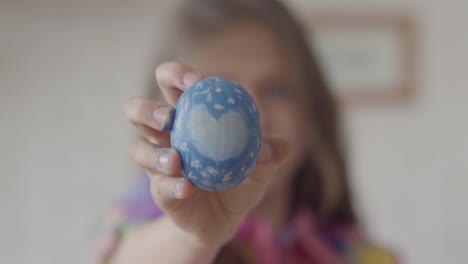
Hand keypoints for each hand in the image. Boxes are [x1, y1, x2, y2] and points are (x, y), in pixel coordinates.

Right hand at [123, 62, 287, 247]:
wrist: (225, 220)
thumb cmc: (239, 181)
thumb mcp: (260, 168)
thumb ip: (269, 155)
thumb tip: (282, 147)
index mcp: (188, 117)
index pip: (172, 86)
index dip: (177, 75)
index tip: (196, 81)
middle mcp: (166, 136)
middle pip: (137, 111)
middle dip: (146, 109)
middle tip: (169, 116)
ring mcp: (158, 164)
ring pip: (137, 150)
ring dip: (153, 153)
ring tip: (176, 160)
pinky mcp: (159, 191)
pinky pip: (158, 186)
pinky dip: (172, 185)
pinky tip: (188, 187)